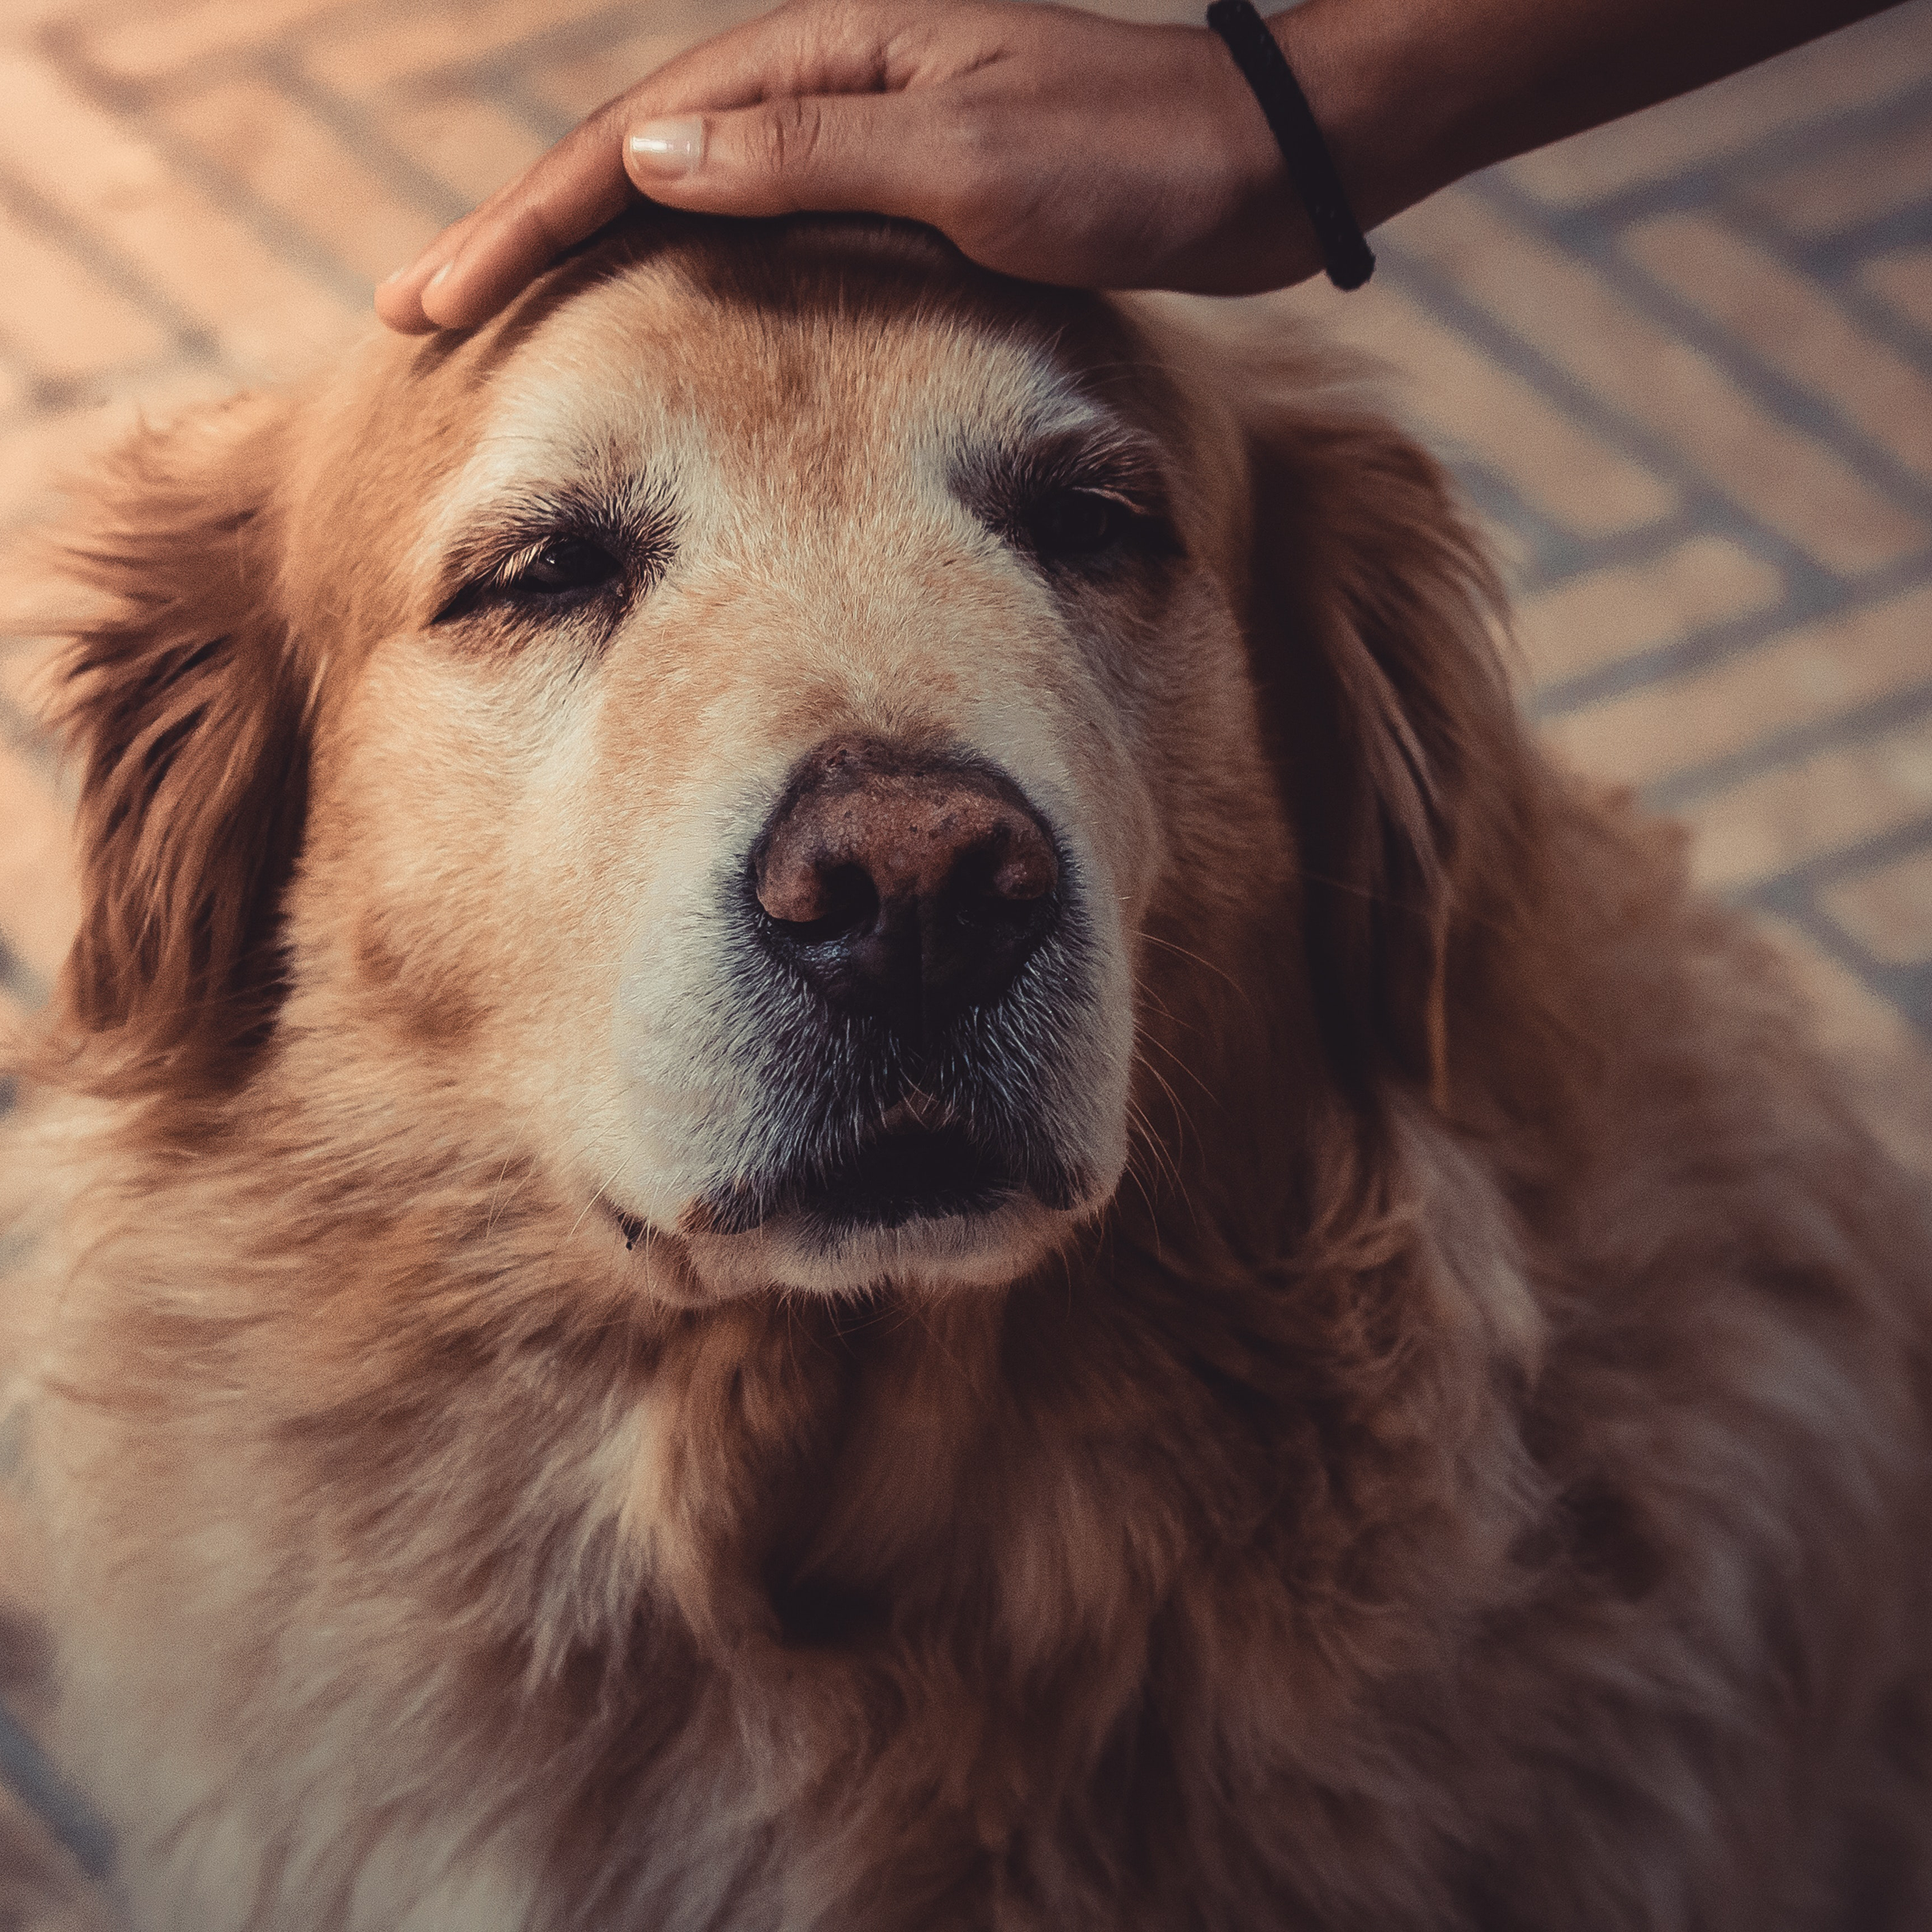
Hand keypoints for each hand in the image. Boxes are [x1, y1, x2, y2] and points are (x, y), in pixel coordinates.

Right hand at [375, 0, 1326, 334]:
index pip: (629, 147)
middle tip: (416, 310)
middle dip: (519, 234)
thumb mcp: (968, 160)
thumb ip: (807, 156)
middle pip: (630, 162)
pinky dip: (677, 265)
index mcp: (819, 63)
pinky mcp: (894, 186)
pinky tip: (645, 304)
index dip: (522, 223)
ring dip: (582, 251)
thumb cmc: (1129, 160)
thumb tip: (645, 160)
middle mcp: (821, 86)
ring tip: (496, 310)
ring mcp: (854, 134)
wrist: (1252, 162)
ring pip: (680, 195)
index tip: (435, 297)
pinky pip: (751, 226)